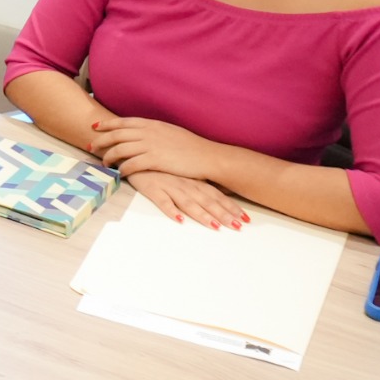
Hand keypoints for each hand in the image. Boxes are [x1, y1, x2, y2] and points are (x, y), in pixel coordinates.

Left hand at [88, 116, 220, 181]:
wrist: (207, 156)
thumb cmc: (191, 146)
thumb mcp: (170, 132)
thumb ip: (154, 131)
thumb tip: (142, 134)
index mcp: (152, 124)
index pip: (124, 122)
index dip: (108, 124)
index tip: (95, 126)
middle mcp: (149, 133)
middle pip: (117, 135)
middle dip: (101, 140)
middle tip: (90, 146)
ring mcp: (151, 146)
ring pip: (120, 149)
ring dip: (109, 157)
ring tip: (103, 163)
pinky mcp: (155, 160)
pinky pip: (131, 164)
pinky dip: (122, 169)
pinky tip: (119, 174)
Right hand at [125, 169, 249, 229]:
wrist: (135, 152)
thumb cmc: (158, 164)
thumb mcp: (180, 172)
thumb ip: (195, 183)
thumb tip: (214, 194)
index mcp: (193, 179)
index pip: (216, 194)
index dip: (230, 206)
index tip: (244, 218)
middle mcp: (185, 182)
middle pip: (207, 200)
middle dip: (223, 214)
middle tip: (237, 226)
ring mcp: (169, 185)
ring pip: (189, 202)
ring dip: (203, 215)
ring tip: (215, 226)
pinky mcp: (152, 188)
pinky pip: (162, 201)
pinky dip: (171, 210)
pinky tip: (179, 220)